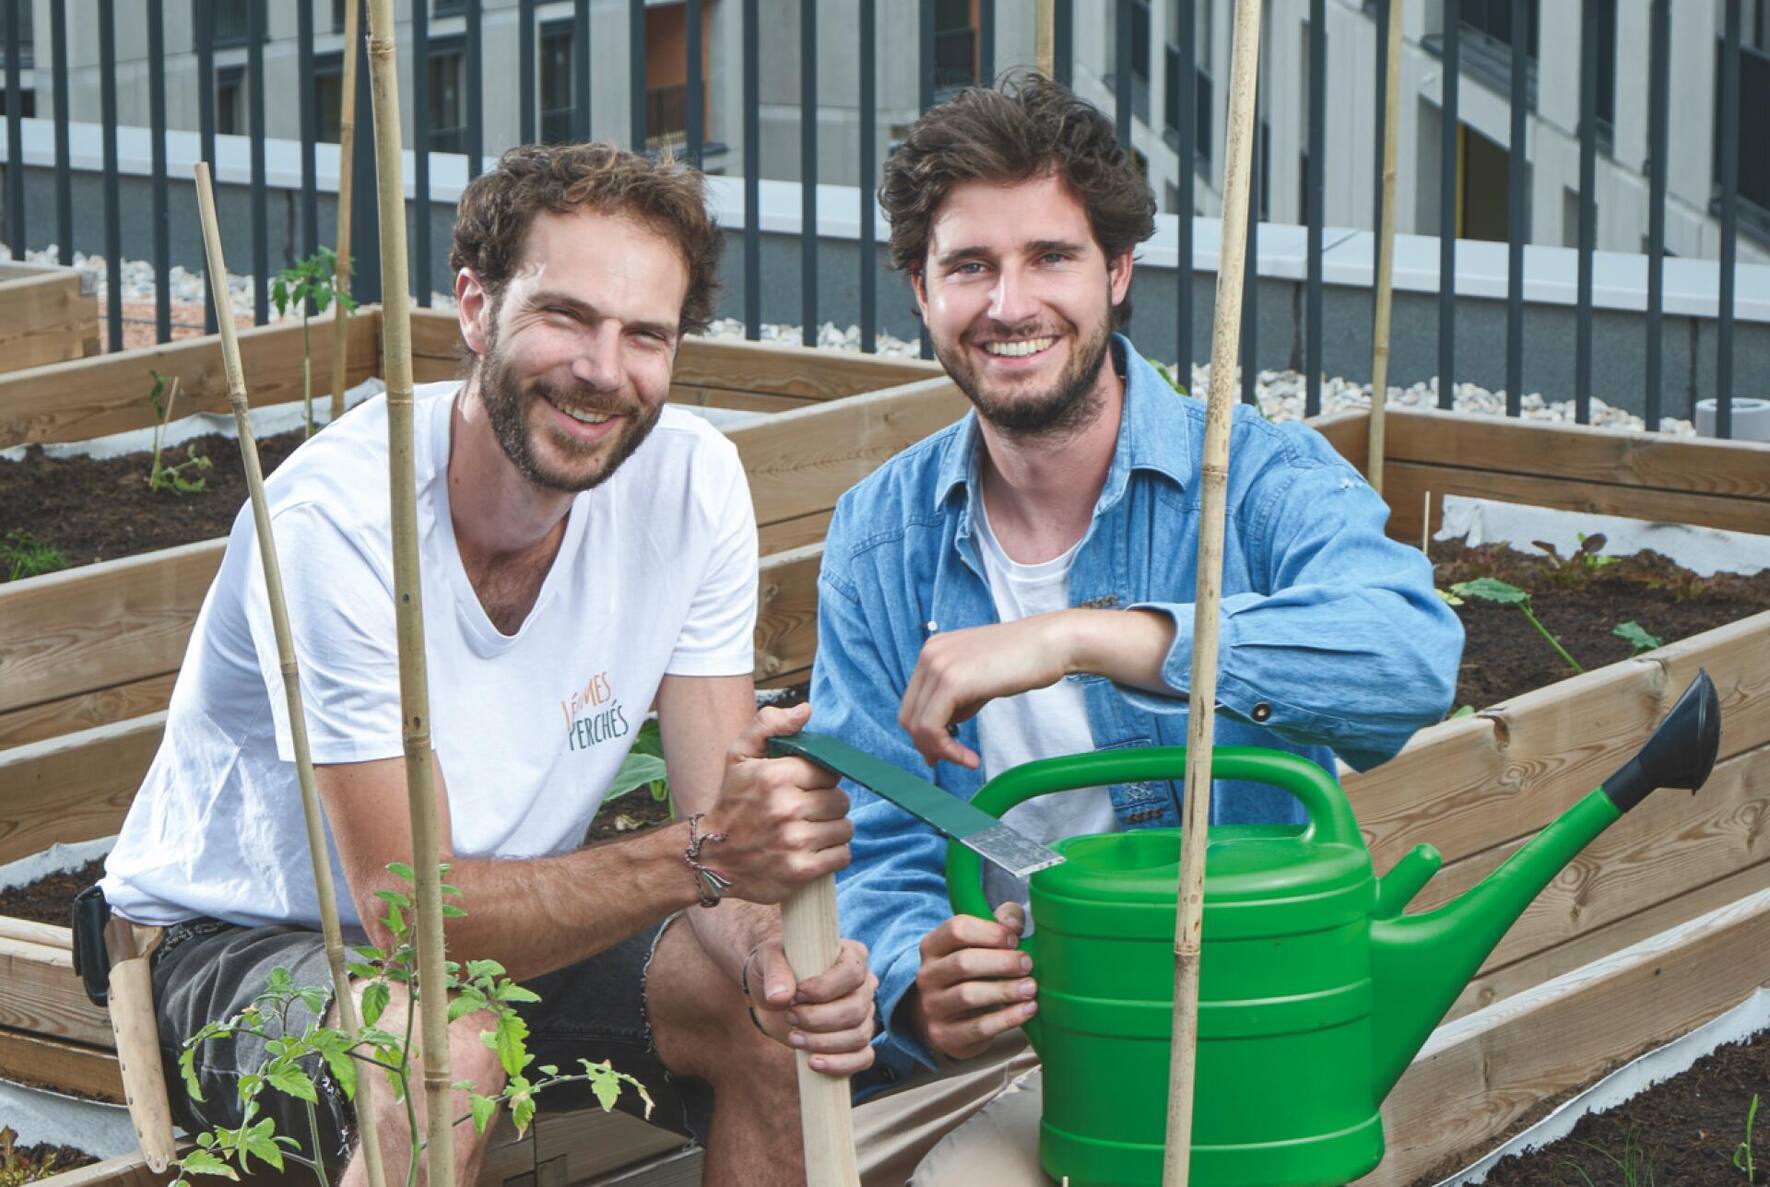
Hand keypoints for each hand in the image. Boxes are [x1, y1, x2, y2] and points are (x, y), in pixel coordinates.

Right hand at [702, 703, 852, 903]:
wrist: (711, 858)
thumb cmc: (732, 802)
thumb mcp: (739, 755)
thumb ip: (770, 724)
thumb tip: (806, 711)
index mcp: (774, 776)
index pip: (828, 771)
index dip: (820, 779)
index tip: (805, 787)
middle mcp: (785, 809)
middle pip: (841, 801)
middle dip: (828, 804)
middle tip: (807, 810)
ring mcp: (794, 842)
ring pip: (845, 829)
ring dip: (832, 830)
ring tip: (810, 830)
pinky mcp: (800, 871)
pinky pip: (842, 856)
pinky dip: (834, 854)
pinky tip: (814, 850)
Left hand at [744, 937, 878, 1076]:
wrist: (773, 990)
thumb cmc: (775, 967)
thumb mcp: (768, 959)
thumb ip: (775, 972)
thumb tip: (780, 997)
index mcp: (851, 955)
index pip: (852, 973)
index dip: (825, 988)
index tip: (796, 995)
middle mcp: (863, 985)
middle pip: (856, 1009)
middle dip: (818, 1020)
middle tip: (790, 1017)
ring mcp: (863, 1014)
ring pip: (859, 1035)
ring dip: (823, 1043)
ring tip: (794, 1037)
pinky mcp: (855, 1039)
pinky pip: (863, 1057)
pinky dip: (841, 1064)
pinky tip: (813, 1064)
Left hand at [900, 617, 1072, 767]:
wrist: (1051, 644)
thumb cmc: (1024, 660)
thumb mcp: (979, 678)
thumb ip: (958, 699)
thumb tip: (945, 728)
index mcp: (934, 650)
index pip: (913, 701)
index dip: (924, 732)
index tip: (941, 752)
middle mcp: (929, 654)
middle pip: (909, 714)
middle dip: (928, 744)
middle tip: (953, 760)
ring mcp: (937, 665)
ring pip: (918, 725)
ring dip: (940, 750)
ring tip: (966, 759)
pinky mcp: (951, 682)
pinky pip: (932, 727)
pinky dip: (947, 749)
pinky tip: (970, 758)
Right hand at [909, 903, 1035, 1060]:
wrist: (947, 1019)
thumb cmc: (972, 974)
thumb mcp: (979, 946)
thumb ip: (998, 925)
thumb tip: (1013, 920)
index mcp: (932, 946)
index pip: (957, 928)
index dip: (990, 932)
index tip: (1014, 939)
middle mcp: (927, 975)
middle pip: (963, 962)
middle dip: (1002, 962)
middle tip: (1028, 964)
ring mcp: (932, 1007)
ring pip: (968, 995)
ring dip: (1006, 990)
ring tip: (1031, 988)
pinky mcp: (945, 1035)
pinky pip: (978, 1027)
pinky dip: (1007, 1018)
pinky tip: (1028, 1010)